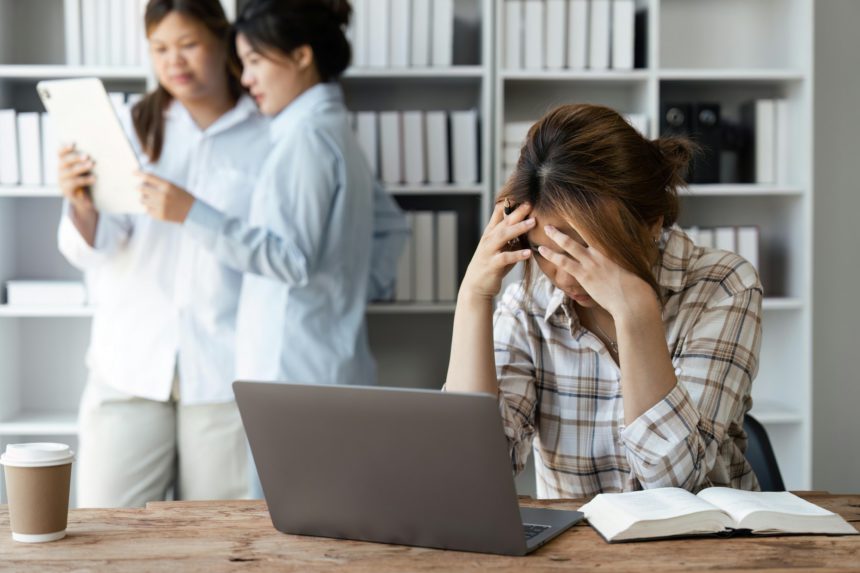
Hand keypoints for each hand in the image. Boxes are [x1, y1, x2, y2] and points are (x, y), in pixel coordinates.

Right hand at [57, 144, 95, 213]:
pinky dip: (85, 179)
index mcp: (63, 163)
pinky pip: (75, 183)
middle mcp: (60, 171)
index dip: (65, 148)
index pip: (60, 153)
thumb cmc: (85, 180)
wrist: (83, 200)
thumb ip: (85, 161)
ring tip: (91, 164)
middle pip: (65, 162)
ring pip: (70, 172)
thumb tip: (98, 152)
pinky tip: (94, 178)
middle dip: (76, 158)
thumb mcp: (84, 170)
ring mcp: (62, 181)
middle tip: (87, 156)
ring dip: (81, 167)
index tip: (73, 144)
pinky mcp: (67, 190)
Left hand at [137, 172, 195, 222]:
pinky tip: (157, 208)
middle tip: (138, 188)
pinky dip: (150, 208)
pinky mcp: (159, 215)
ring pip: (143, 200)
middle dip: (139, 188)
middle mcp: (162, 195)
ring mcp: (160, 205)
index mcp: (167, 185)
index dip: (139, 174)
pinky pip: (147, 210)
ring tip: (151, 199)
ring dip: (144, 199)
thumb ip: (160, 184)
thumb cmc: (183, 197)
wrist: (193, 212)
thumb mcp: (174, 187)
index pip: (148, 177)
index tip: (133, 173)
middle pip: (142, 189)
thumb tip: (143, 184)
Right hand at [459, 201, 534, 300]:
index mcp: (491, 232)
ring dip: (518, 228)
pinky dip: (517, 255)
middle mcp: (489, 239)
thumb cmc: (492, 264)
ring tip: (532, 222)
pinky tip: (528, 253)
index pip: (499, 213)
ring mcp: (489, 251)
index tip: (523, 193)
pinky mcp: (492, 265)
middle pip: (504, 222)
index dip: (510, 203)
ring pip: (503, 236)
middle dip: (517, 212)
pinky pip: (505, 258)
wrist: (476, 286)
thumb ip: (510, 234)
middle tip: (530, 203)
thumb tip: (526, 220)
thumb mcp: (499, 246)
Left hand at [539, 224, 656, 318]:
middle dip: (571, 221)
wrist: (633, 302)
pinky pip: (564, 262)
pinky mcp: (584, 275)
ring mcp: (592, 262)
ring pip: (570, 244)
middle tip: (561, 213)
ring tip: (546, 228)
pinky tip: (542, 250)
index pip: (599, 228)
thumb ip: (635, 252)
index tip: (581, 210)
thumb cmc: (638, 287)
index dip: (589, 219)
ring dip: (557, 235)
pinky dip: (552, 255)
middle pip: (583, 231)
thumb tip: (645, 242)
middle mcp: (602, 251)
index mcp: (615, 248)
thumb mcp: (639, 264)